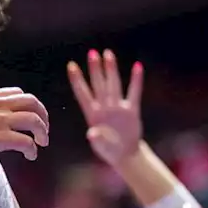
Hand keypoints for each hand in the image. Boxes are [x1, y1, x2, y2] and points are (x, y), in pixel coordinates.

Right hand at [0, 87, 48, 170]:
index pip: (17, 93)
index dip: (29, 104)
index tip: (32, 114)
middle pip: (32, 102)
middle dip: (43, 115)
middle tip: (44, 129)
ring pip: (34, 120)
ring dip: (42, 132)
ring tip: (42, 143)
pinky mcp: (0, 138)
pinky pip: (27, 142)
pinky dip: (33, 149)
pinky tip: (31, 156)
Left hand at [67, 50, 143, 167]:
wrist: (125, 155)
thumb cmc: (109, 150)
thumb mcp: (101, 146)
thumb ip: (97, 139)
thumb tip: (93, 133)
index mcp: (92, 115)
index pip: (83, 93)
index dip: (77, 80)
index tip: (71, 65)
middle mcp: (104, 107)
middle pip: (98, 84)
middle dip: (95, 69)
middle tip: (92, 52)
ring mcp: (118, 107)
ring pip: (113, 84)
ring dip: (111, 69)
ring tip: (108, 53)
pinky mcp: (131, 111)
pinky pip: (134, 93)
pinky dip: (136, 80)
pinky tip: (137, 66)